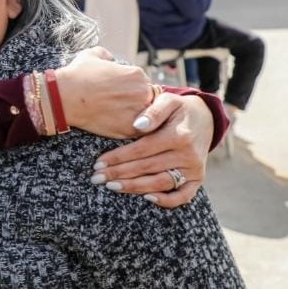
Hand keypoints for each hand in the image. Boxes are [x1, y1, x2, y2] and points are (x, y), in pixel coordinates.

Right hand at [56, 47, 150, 137]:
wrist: (63, 97)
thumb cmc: (76, 75)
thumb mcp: (91, 55)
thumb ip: (106, 54)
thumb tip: (110, 58)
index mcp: (137, 74)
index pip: (143, 83)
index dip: (132, 88)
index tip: (120, 92)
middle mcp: (143, 92)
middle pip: (148, 99)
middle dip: (137, 102)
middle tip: (118, 105)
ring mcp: (139, 112)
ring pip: (146, 116)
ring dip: (136, 116)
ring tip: (117, 115)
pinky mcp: (131, 129)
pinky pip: (138, 131)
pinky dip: (129, 128)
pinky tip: (115, 123)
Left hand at [91, 94, 213, 207]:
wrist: (205, 118)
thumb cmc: (178, 108)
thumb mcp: (168, 101)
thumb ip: (154, 111)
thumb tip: (137, 125)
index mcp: (178, 135)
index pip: (141, 149)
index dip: (118, 157)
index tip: (98, 162)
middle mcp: (187, 154)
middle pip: (147, 168)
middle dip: (119, 174)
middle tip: (96, 178)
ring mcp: (194, 169)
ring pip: (161, 183)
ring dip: (134, 187)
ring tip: (112, 186)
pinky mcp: (197, 178)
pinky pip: (184, 195)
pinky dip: (167, 200)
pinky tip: (146, 197)